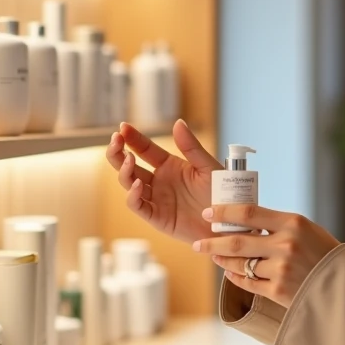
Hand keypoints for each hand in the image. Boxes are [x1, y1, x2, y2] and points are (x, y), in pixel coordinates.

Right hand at [105, 120, 220, 243]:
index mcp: (169, 165)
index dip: (133, 138)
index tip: (122, 127)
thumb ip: (191, 147)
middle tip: (116, 140)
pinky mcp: (156, 217)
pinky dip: (133, 195)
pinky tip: (137, 184)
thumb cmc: (221, 194)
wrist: (229, 221)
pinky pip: (138, 205)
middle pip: (129, 165)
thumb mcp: (208, 166)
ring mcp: (156, 198)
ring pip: (128, 183)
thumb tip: (178, 122)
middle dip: (118, 152)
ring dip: (124, 171)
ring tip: (129, 159)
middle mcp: (159, 181)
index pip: (145, 149)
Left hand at [194, 205, 340, 307]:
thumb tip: (239, 221)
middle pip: (237, 241)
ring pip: (240, 264)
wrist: (343, 282)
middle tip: (198, 242)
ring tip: (214, 256)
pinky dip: (236, 276)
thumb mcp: (304, 228)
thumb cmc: (321, 250)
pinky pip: (248, 283)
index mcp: (293, 223)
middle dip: (212, 242)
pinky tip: (231, 271)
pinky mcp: (279, 291)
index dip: (224, 212)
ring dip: (223, 260)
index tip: (208, 212)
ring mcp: (281, 270)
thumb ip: (275, 224)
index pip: (249, 213)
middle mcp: (286, 245)